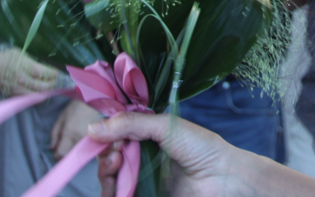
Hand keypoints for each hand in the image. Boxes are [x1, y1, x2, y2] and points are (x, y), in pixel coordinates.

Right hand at [0, 49, 61, 96]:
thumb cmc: (5, 59)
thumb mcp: (20, 53)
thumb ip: (32, 61)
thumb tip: (46, 67)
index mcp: (24, 66)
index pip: (43, 73)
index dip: (53, 74)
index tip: (57, 73)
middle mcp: (21, 79)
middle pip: (43, 86)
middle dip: (52, 84)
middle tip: (55, 81)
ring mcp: (17, 89)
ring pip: (37, 96)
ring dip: (46, 93)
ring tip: (50, 88)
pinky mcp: (14, 96)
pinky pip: (29, 100)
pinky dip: (37, 98)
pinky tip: (41, 93)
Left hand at [51, 99, 100, 159]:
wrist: (98, 100)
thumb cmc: (77, 107)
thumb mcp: (62, 116)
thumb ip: (54, 133)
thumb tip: (52, 148)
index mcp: (70, 132)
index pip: (60, 153)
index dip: (57, 155)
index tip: (57, 152)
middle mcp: (81, 138)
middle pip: (71, 157)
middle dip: (66, 155)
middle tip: (66, 149)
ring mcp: (92, 140)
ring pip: (81, 155)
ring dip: (76, 153)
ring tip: (76, 145)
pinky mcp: (101, 140)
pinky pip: (90, 151)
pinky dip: (86, 150)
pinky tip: (85, 144)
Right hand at [91, 113, 236, 196]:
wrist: (222, 179)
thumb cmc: (200, 148)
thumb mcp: (164, 126)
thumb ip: (130, 124)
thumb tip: (92, 128)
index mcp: (147, 135)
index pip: (115, 134)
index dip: (106, 135)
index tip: (105, 136)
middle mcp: (142, 157)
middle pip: (108, 157)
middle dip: (105, 155)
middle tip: (115, 154)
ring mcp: (142, 179)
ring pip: (110, 180)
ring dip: (105, 174)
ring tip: (116, 167)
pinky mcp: (144, 196)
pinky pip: (120, 195)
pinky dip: (112, 192)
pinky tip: (116, 187)